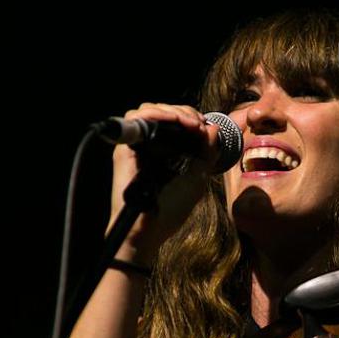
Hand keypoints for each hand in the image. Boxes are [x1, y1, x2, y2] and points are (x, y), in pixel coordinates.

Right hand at [108, 103, 220, 264]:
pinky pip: (134, 119)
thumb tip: (213, 127)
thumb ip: (206, 153)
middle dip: (183, 111)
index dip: (190, 116)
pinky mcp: (125, 148)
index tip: (204, 125)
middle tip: (197, 123)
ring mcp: (137, 145)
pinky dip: (154, 114)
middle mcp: (150, 144)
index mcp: (168, 149)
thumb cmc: (172, 208)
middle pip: (163, 111)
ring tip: (188, 123)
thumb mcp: (198, 177)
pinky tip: (172, 121)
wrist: (151, 228)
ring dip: (171, 111)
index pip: (176, 120)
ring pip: (148, 109)